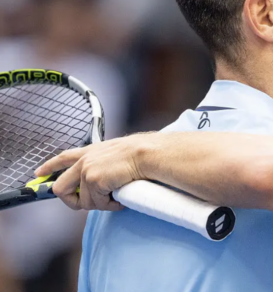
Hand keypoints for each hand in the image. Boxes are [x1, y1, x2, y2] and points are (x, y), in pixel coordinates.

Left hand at [35, 134, 153, 210]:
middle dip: (72, 201)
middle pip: (60, 187)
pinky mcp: (93, 181)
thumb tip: (103, 183)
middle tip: (89, 203)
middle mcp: (84, 160)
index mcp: (91, 152)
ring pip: (84, 202)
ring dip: (102, 204)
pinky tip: (121, 197)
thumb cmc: (142, 154)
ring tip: (118, 196)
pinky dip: (111, 205)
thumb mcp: (117, 155)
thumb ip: (104, 165)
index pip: (63, 158)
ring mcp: (86, 171)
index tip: (38, 174)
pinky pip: (98, 204)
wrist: (148, 154)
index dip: (49, 167)